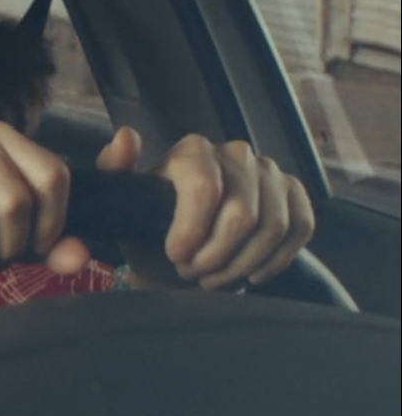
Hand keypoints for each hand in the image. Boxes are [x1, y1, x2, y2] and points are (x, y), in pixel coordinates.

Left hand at [98, 129, 315, 288]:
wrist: (182, 246)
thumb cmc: (151, 224)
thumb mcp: (123, 203)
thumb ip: (115, 169)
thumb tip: (127, 136)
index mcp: (193, 151)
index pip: (203, 187)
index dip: (191, 230)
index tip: (175, 256)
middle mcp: (236, 154)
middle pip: (242, 214)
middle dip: (215, 256)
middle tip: (192, 274)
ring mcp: (270, 173)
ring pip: (273, 226)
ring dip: (241, 264)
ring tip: (213, 279)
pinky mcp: (294, 194)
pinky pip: (300, 228)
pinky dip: (275, 260)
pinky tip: (250, 275)